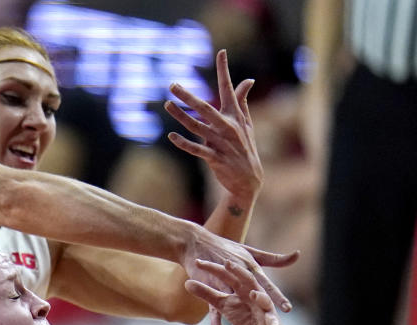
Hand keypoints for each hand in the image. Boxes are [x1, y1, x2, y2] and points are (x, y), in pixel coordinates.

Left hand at [165, 49, 261, 201]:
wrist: (250, 180)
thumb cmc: (245, 148)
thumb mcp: (246, 124)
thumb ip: (242, 102)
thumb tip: (248, 80)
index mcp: (235, 116)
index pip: (229, 89)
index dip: (225, 71)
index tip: (221, 52)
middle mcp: (228, 127)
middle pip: (205, 108)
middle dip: (188, 96)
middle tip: (172, 84)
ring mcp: (221, 143)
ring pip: (196, 127)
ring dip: (180, 116)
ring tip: (167, 104)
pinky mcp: (215, 158)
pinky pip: (197, 149)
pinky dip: (184, 143)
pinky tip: (171, 136)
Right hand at [181, 224, 297, 324]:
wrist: (196, 242)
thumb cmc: (224, 247)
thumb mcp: (249, 251)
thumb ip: (274, 258)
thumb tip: (297, 255)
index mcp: (250, 268)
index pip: (266, 284)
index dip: (276, 296)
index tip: (287, 309)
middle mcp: (239, 276)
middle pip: (252, 295)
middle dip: (262, 310)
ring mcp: (223, 282)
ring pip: (233, 305)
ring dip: (237, 324)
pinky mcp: (208, 287)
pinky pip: (213, 309)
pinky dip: (216, 324)